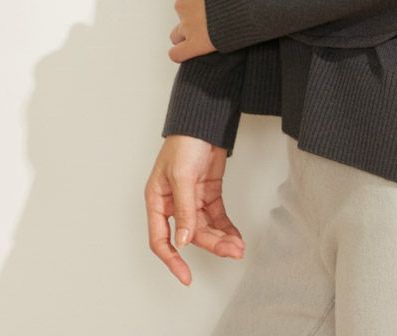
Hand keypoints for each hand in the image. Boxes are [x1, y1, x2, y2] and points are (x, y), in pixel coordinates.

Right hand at [145, 135, 245, 285]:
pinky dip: (226, 227)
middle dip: (211, 244)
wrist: (205, 120)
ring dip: (222, 238)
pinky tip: (236, 236)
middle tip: (232, 251)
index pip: (161, 239)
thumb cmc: (184, 142)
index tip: (186, 276)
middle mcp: (173, 203)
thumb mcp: (182, 177)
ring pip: (206, 228)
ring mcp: (192, 199)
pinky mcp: (208, 192)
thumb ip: (184, 210)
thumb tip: (184, 241)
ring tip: (238, 246)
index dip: (173, 260)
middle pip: (191, 235)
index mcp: (157, 200)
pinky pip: (216, 216)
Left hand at [168, 0, 231, 62]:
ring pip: (178, 33)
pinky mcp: (197, 43)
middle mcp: (182, 2)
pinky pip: (178, 53)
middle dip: (197, 12)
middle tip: (219, 11)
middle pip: (183, 10)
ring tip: (208, 31)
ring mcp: (188, 24)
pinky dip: (182, 53)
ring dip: (188, 33)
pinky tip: (192, 49)